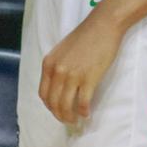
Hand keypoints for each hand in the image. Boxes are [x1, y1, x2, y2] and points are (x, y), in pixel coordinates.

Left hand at [40, 6, 124, 126]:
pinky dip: (83, 111)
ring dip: (70, 117)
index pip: (43, 93)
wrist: (102, 26)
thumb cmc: (85, 36)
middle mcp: (57, 71)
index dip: (49, 106)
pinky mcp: (88, 78)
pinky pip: (83, 102)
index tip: (56, 110)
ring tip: (76, 120)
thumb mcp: (62, 51)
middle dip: (59, 115)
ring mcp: (72, 75)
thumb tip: (59, 86)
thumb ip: (57, 67)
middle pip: (53, 102)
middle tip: (67, 120)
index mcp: (49, 64)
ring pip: (66, 105)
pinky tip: (86, 114)